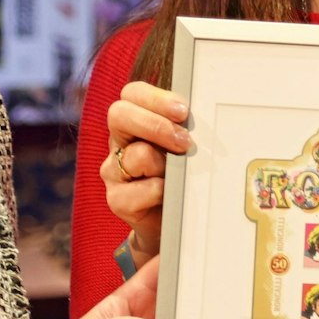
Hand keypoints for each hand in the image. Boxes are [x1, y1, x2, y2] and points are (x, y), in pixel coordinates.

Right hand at [103, 81, 191, 253]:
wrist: (171, 224)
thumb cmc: (179, 177)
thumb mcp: (181, 147)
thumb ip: (183, 128)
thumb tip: (204, 113)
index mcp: (133, 122)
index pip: (132, 94)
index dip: (156, 98)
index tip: (183, 111)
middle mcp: (118, 143)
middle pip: (119, 114)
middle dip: (156, 124)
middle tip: (185, 141)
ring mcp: (113, 171)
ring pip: (138, 155)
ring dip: (166, 165)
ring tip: (180, 177)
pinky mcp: (117, 199)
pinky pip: (145, 189)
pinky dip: (163, 192)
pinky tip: (169, 198)